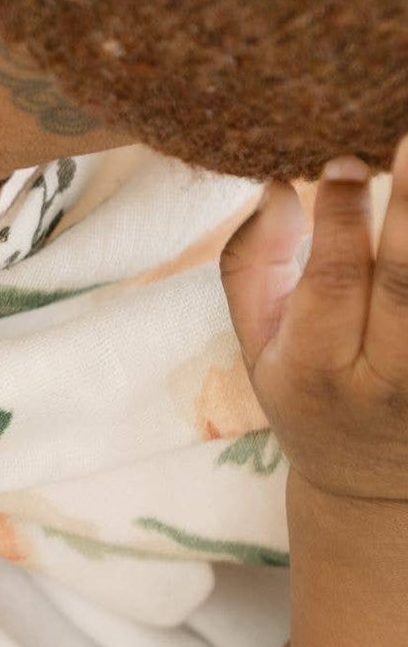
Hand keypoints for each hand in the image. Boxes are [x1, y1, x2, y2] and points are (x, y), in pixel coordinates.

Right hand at [222, 141, 407, 504]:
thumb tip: (278, 181)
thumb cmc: (306, 395)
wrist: (373, 487)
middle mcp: (384, 377)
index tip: (345, 159)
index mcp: (312, 369)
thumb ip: (253, 264)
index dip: (338, 221)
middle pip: (405, 283)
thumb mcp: (255, 347)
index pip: (330, 284)